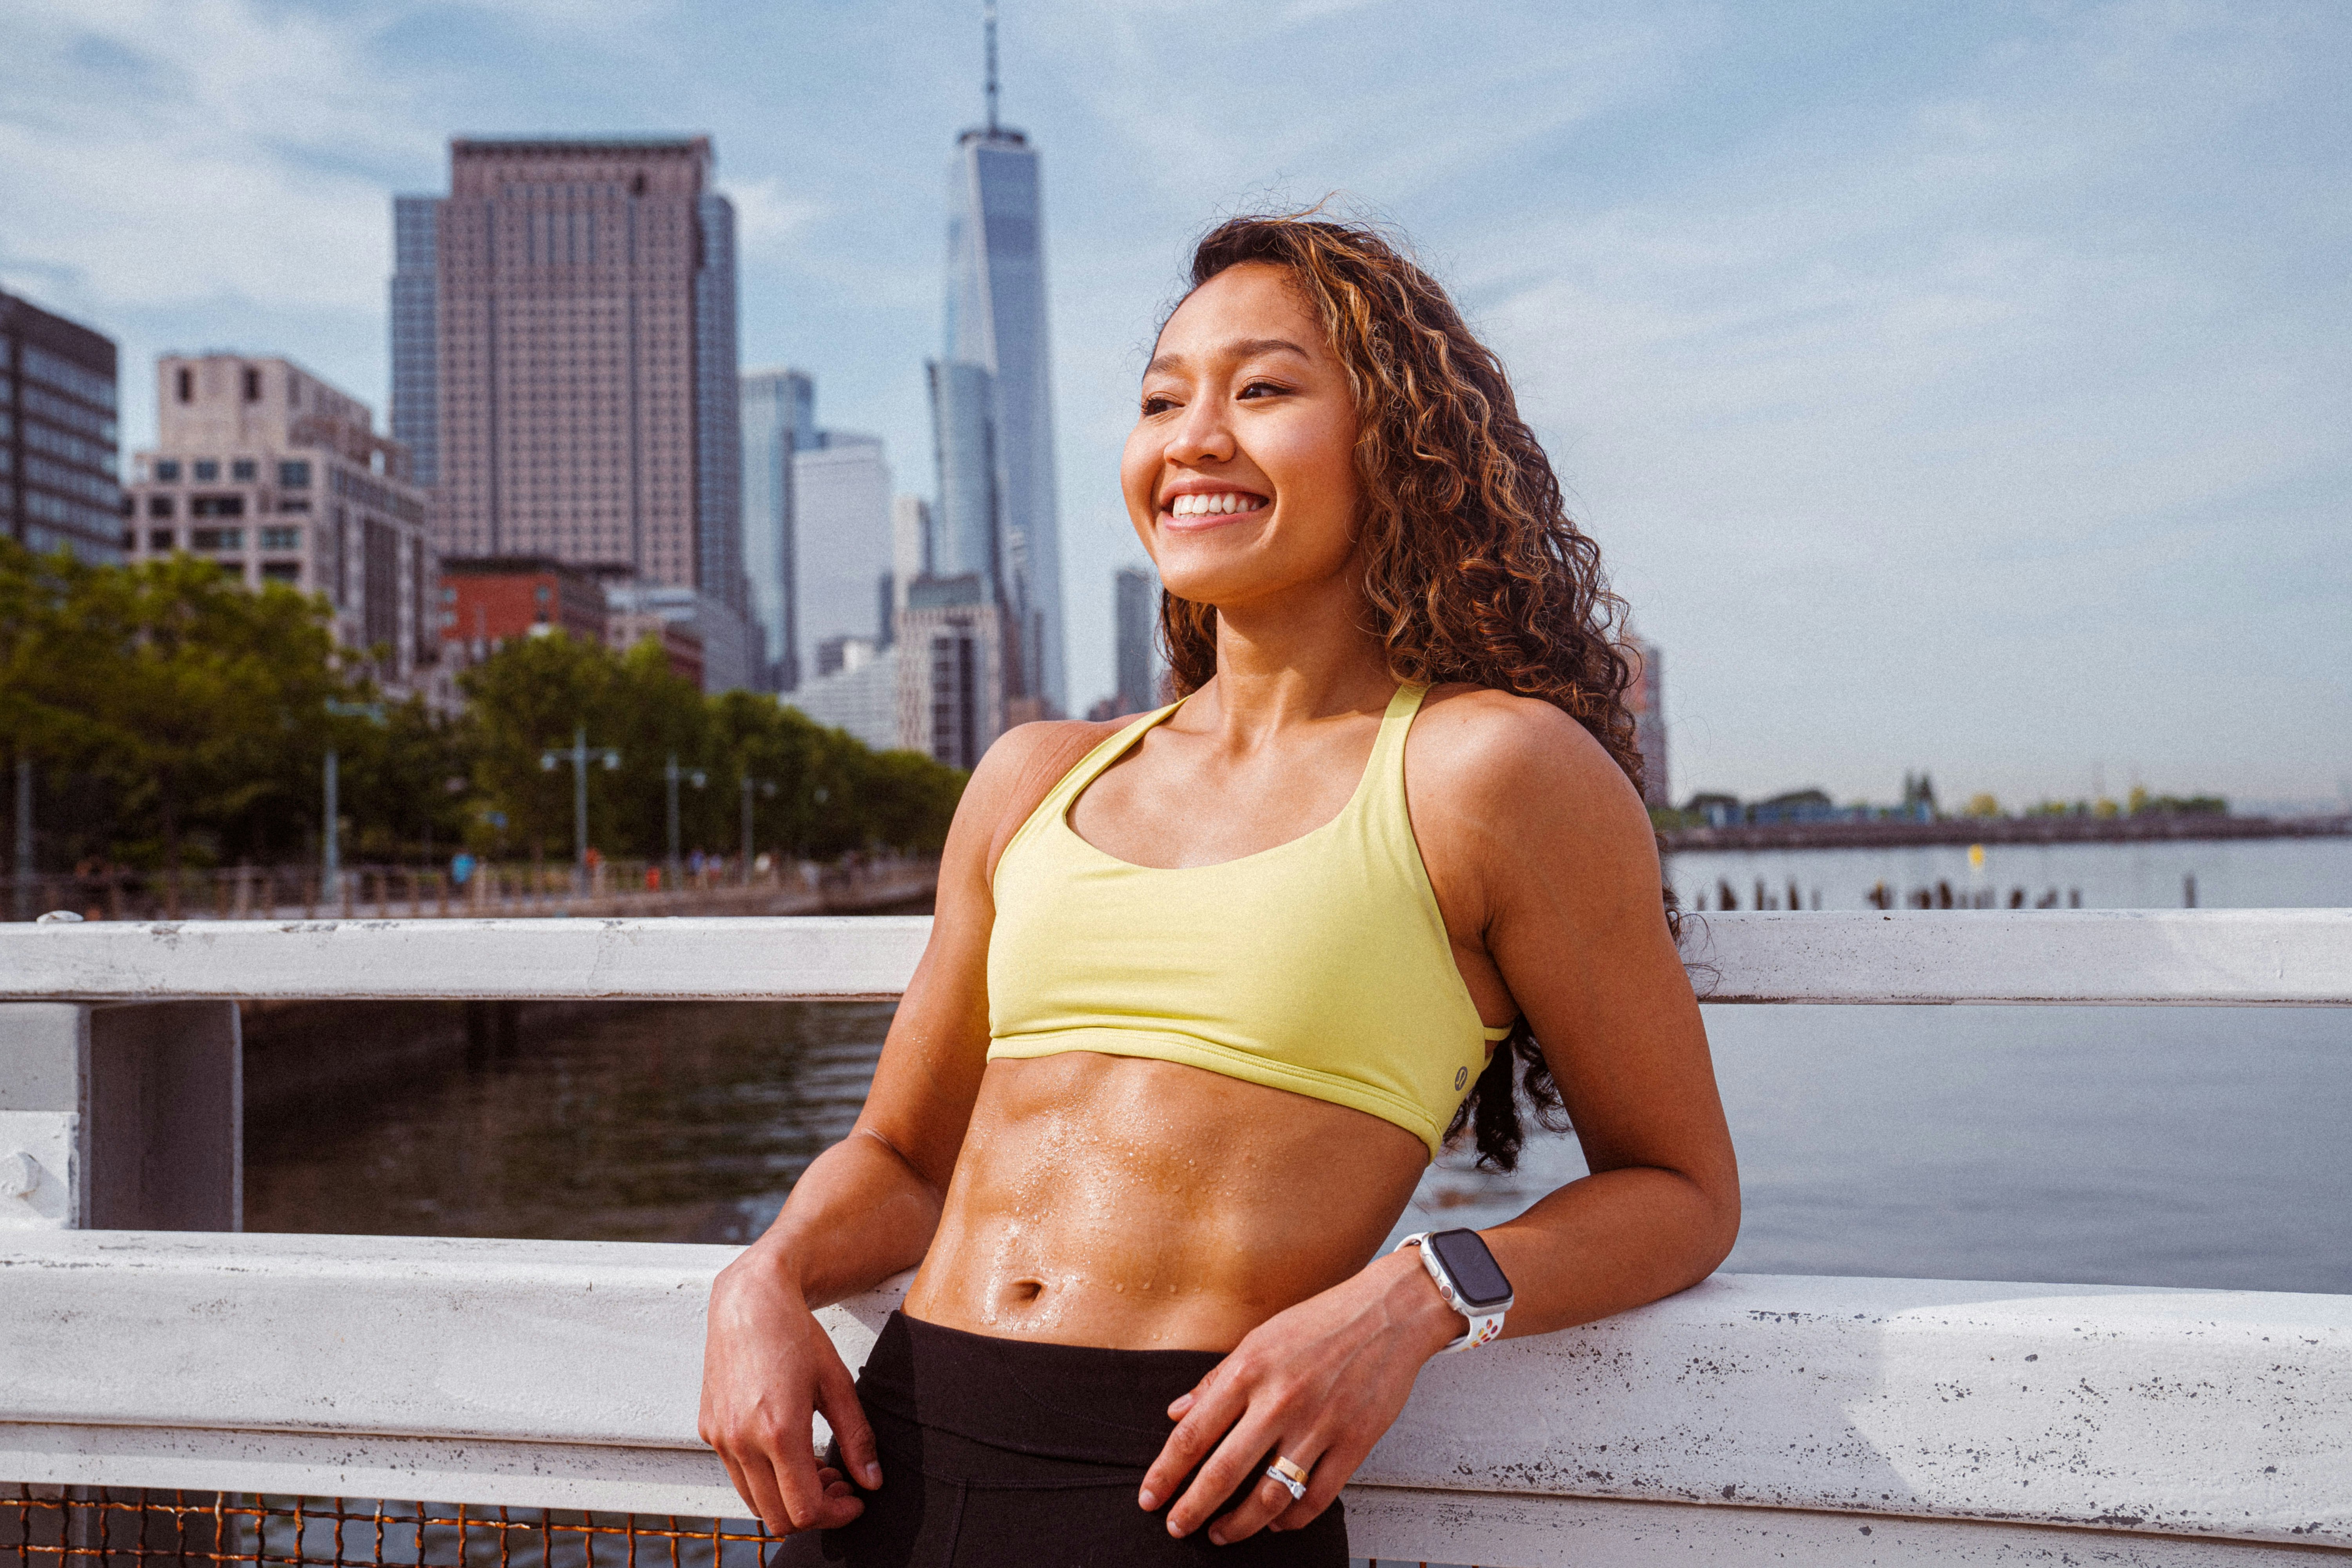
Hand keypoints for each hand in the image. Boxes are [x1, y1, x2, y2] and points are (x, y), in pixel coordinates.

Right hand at [698, 1251, 882, 1534]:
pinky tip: (789, 1452)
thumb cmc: (795, 1335)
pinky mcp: (709, 1430)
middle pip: (778, 1517)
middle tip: (841, 1487)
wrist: (750, 1302)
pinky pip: (738, 1476)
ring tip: (817, 1469)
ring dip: (788, 1498)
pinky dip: (765, 1479)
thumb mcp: (837, 1383)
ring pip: (755, 1503)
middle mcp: (742, 1440)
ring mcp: (721, 1438)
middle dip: (815, 1512)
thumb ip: (856, 1437)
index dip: (835, 1516)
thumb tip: (872, 1481)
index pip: (804, 1509)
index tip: (855, 1501)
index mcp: (778, 1431)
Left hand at [1136, 1247, 1460, 1543]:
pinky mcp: (1354, 1443)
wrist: (1389, 1312)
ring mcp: (1319, 1425)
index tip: (1149, 1498)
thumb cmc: (1321, 1322)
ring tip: (1221, 1535)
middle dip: (1192, 1510)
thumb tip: (1176, 1414)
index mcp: (1249, 1371)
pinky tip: (1276, 1523)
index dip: (1165, 1473)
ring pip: (1269, 1497)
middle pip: (1223, 1474)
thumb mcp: (1259, 1338)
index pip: (1193, 1435)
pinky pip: (1316, 1498)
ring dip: (1239, 1526)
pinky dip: (1291, 1520)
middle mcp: (1279, 1401)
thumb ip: (1216, 1380)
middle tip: (1177, 1527)